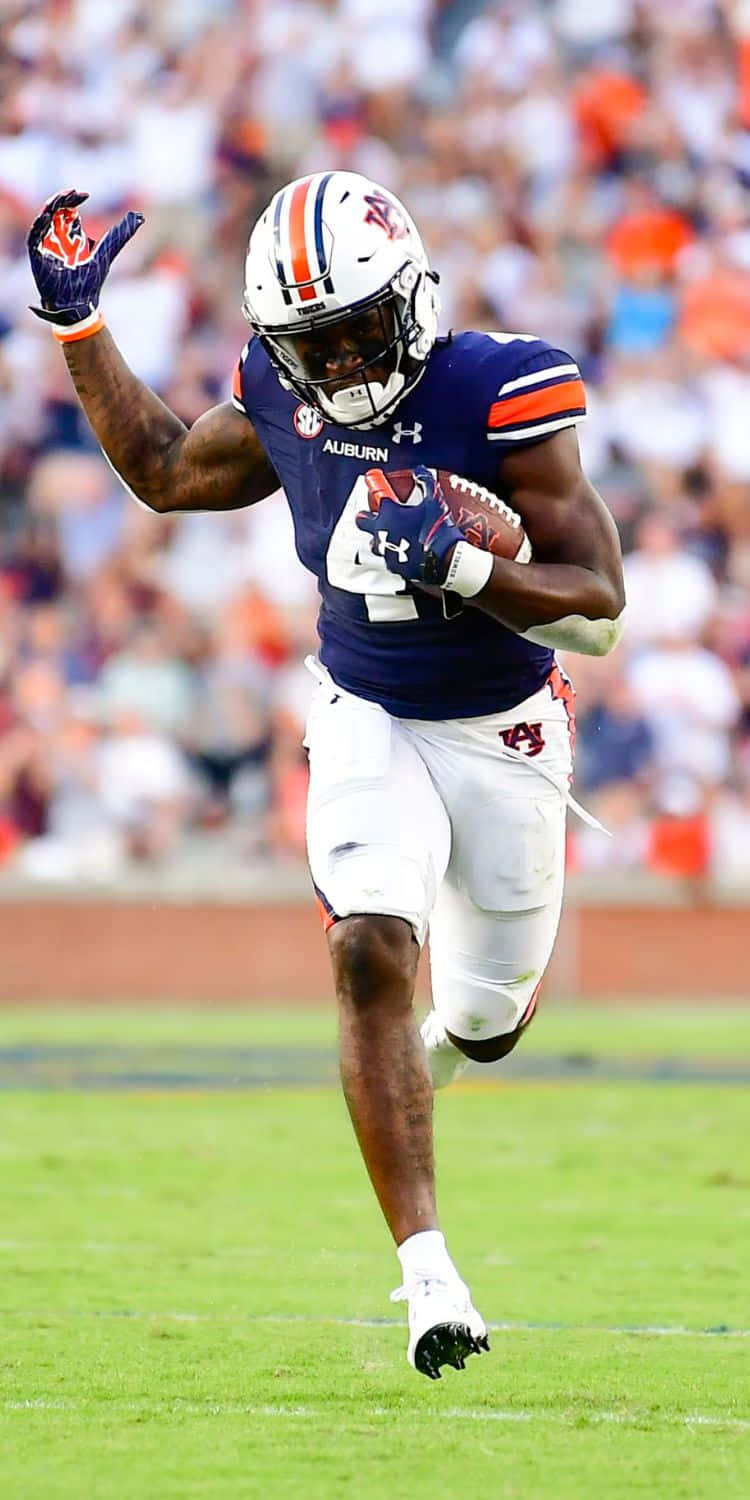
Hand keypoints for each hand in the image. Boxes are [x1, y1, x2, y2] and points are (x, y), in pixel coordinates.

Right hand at [27, 189, 143, 326]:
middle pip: (56, 210)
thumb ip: (120, 235)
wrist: (79, 305)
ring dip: (51, 206)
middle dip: (63, 198)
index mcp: (72, 236)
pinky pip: (35, 235)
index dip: (74, 199)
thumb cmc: (91, 283)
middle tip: (74, 193)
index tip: (85, 194)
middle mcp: (58, 238)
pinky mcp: (37, 255)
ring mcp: (46, 245)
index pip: (69, 210)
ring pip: (44, 218)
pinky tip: (49, 214)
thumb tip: (139, 216)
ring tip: (62, 198)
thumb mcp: (107, 253)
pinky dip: (40, 224)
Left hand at [356, 466, 463, 584]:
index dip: (374, 488)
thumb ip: (426, 482)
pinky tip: (405, 553)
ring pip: (375, 543)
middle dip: (366, 517)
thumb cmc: (437, 531)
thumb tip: (420, 471)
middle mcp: (382, 532)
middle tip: (370, 514)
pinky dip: (394, 555)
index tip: (375, 483)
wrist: (444, 560)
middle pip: (363, 522)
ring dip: (380, 539)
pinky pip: (388, 559)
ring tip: (392, 537)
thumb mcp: (434, 501)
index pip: (374, 496)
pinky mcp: (394, 567)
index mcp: (389, 513)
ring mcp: (386, 551)